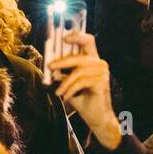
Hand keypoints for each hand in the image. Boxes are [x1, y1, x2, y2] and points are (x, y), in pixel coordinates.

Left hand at [48, 34, 122, 149]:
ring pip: (78, 71)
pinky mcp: (102, 82)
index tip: (64, 37)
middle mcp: (100, 63)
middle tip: (50, 67)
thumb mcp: (69, 83)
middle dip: (62, 61)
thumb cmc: (83, 99)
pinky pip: (81, 82)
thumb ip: (62, 73)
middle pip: (80, 55)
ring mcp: (102, 72)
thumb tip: (50, 64)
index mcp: (92, 60)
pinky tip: (66, 97)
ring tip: (58, 92)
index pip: (88, 41)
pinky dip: (70, 89)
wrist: (96, 118)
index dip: (77, 36)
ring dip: (65, 83)